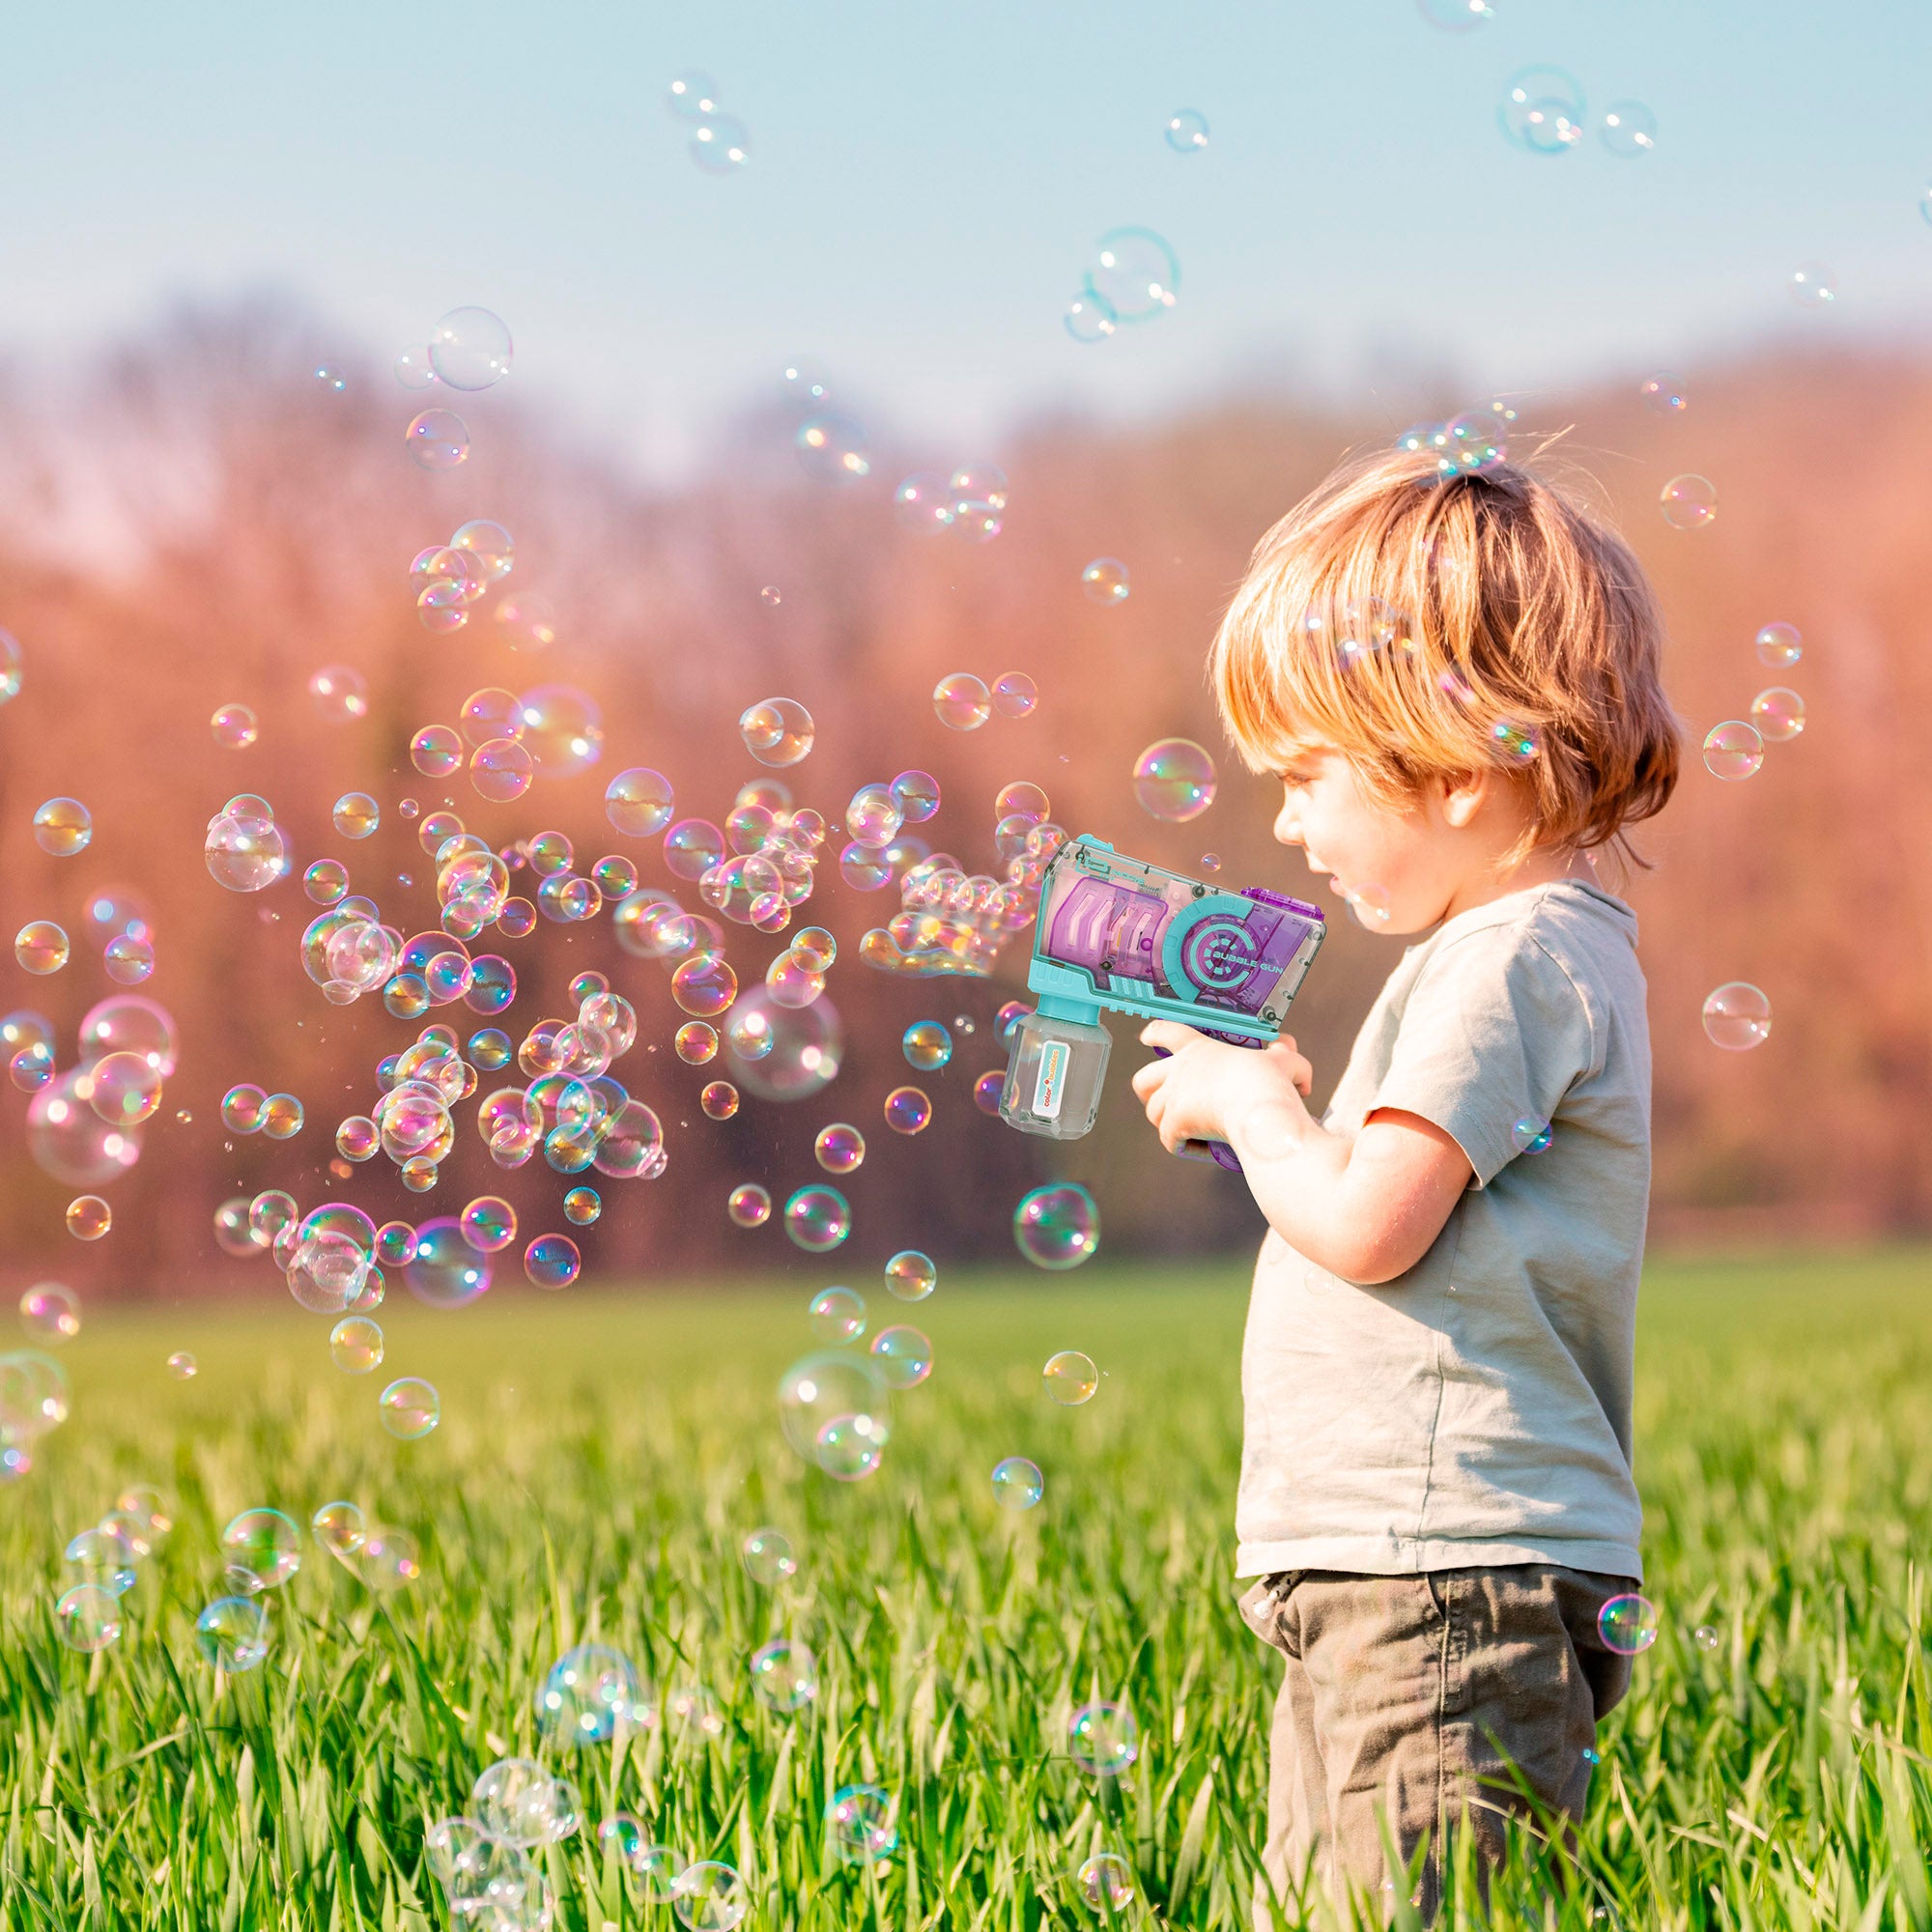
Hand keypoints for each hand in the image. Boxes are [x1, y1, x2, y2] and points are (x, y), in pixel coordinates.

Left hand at [1129, 1020, 1313, 1155]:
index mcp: (1198, 1049)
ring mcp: (1172, 1098)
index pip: (1165, 1031)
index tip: (1147, 1037)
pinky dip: (1185, 1147)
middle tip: (1161, 1099)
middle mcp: (1178, 1071)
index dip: (1154, 1034)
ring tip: (1192, 1129)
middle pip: (1143, 1079)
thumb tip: (1286, 1045)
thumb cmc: (1271, 1085)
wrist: (1260, 1113)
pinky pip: (1170, 1141)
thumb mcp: (1283, 1061)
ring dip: (1169, 1123)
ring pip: (1154, 1113)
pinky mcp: (1173, 1125)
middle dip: (1148, 1091)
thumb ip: (1283, 1051)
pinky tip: (1205, 1149)